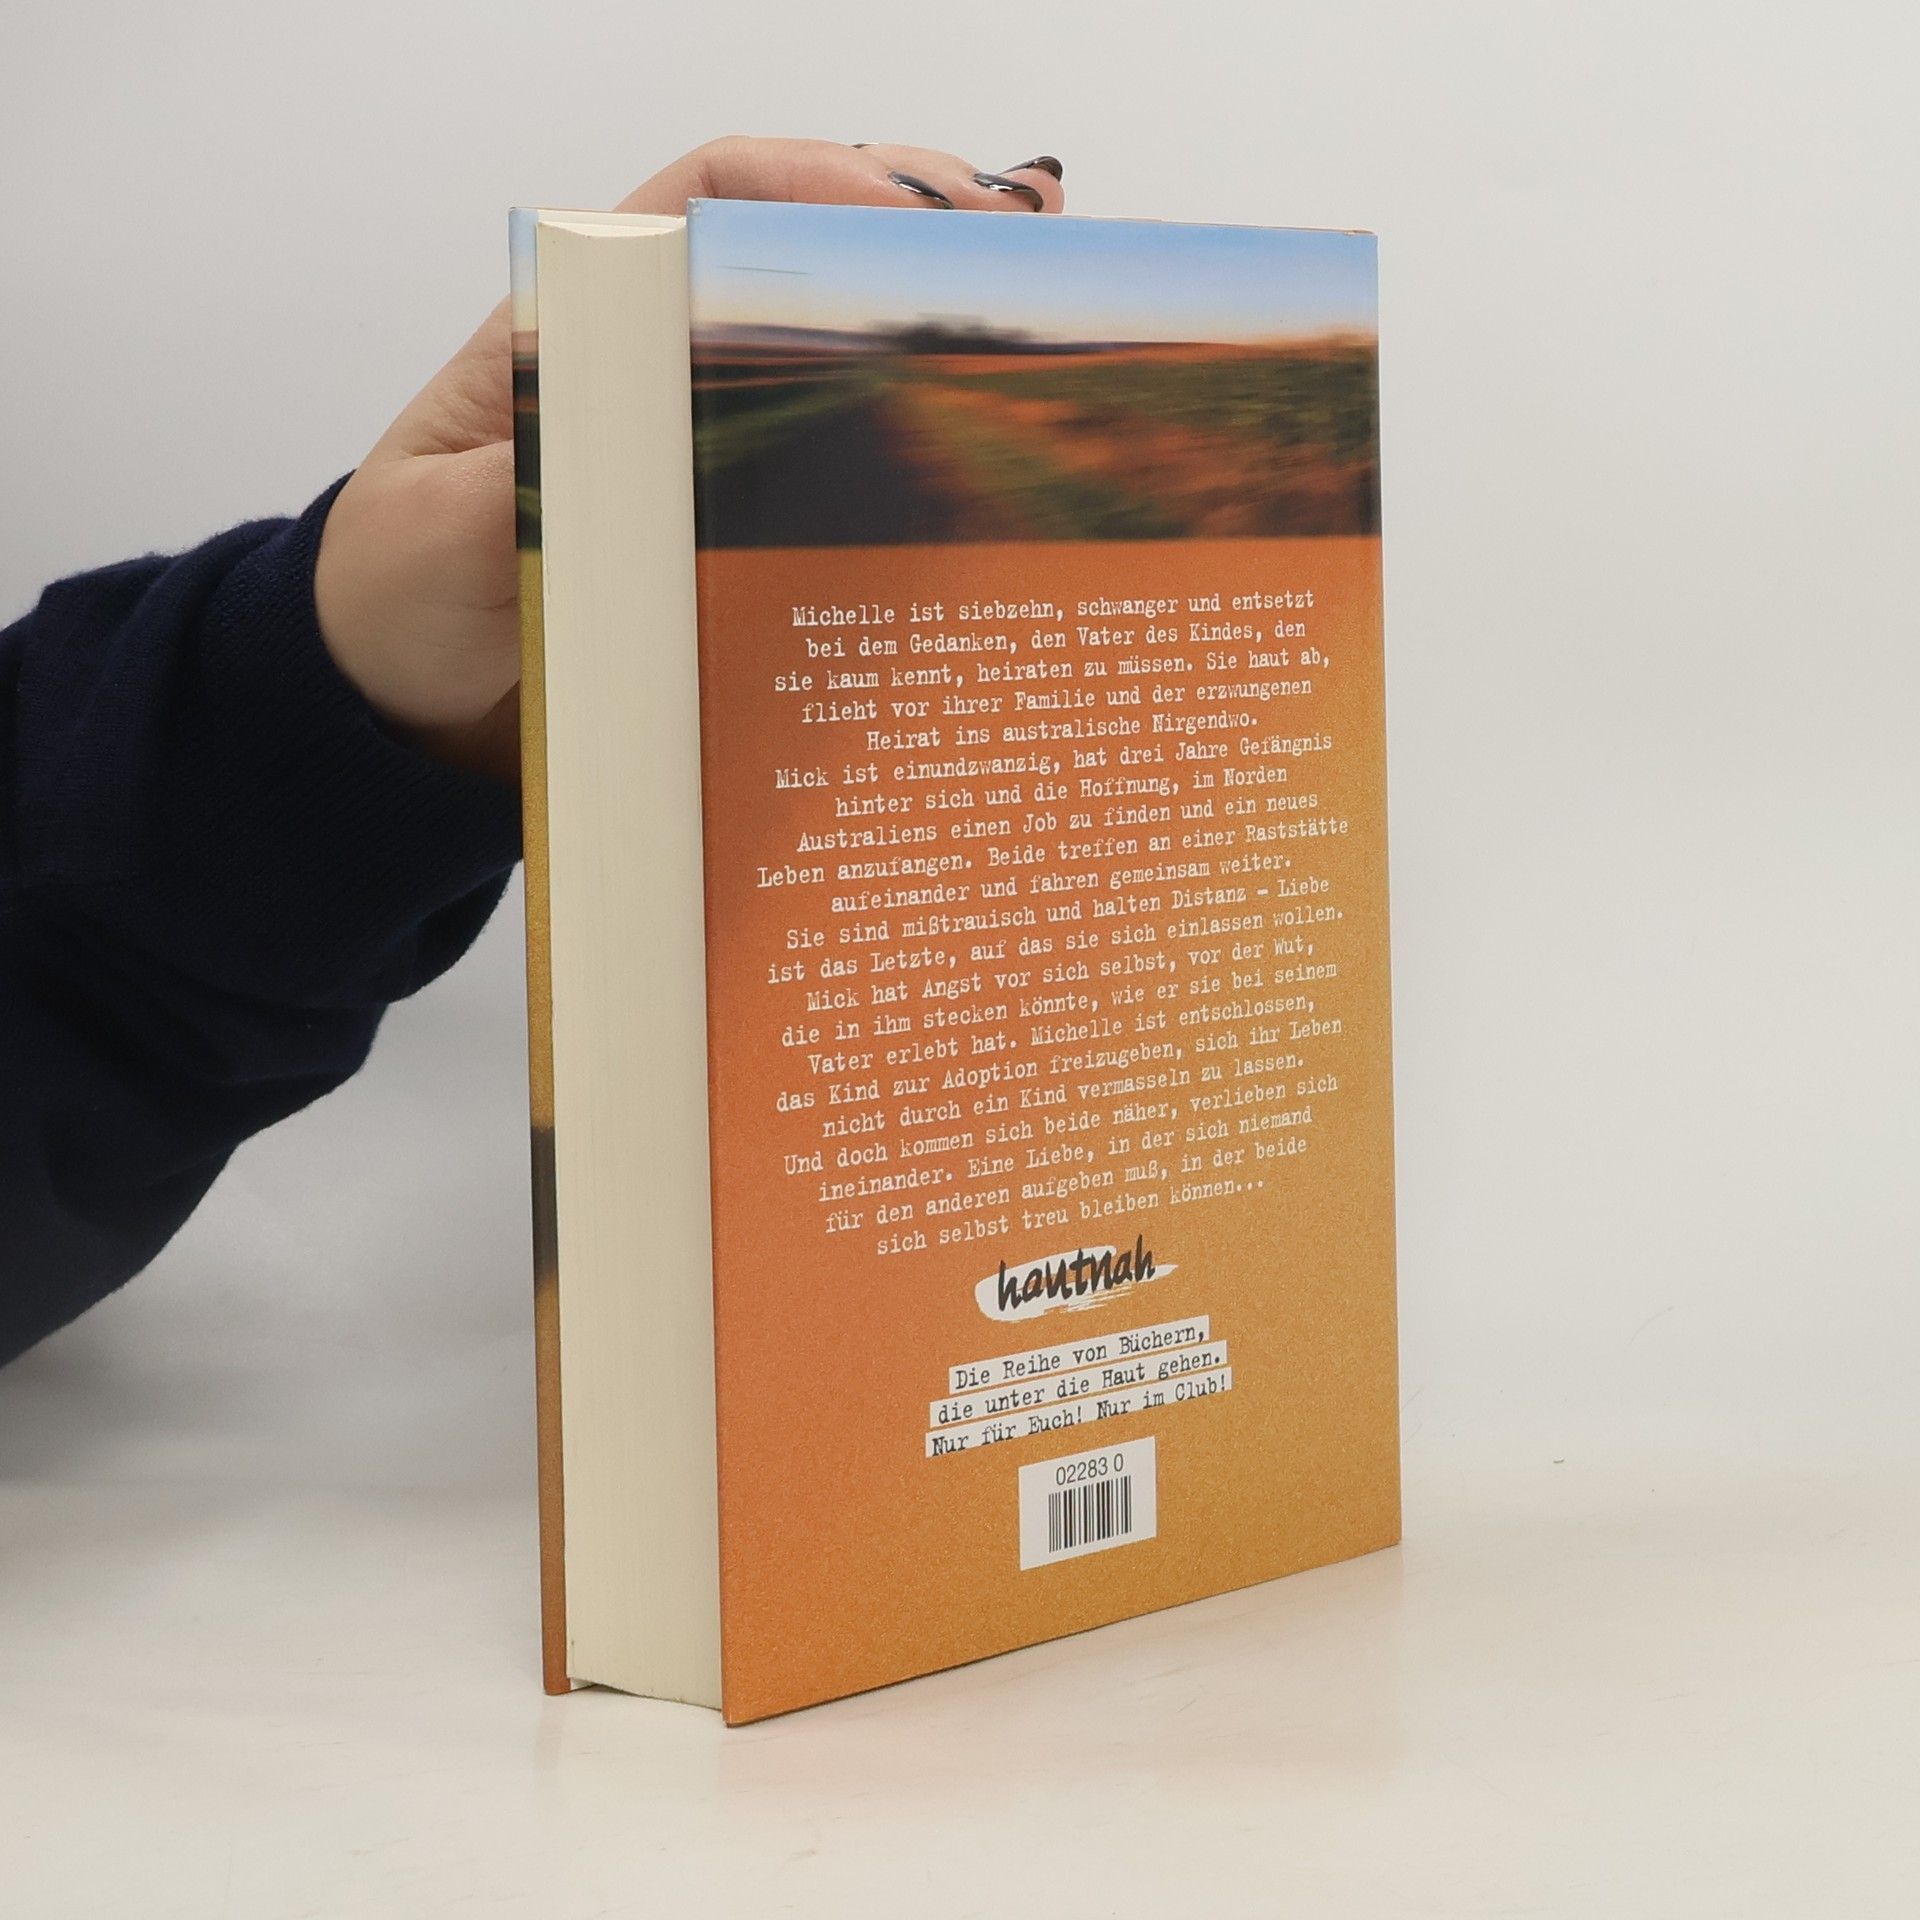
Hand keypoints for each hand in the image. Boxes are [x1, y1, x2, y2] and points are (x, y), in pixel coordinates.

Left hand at [313, 138, 1066, 785]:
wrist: (401, 697)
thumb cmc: (398, 590)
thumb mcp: (434, 535)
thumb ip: (508, 488)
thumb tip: (600, 456)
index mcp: (579, 330)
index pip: (704, 201)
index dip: (808, 179)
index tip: (898, 211)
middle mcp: (658, 375)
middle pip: (801, 262)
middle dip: (916, 234)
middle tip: (1022, 244)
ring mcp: (704, 455)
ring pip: (833, 367)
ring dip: (933, 336)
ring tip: (1033, 323)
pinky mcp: (729, 537)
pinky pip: (827, 485)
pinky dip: (907, 467)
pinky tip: (978, 468)